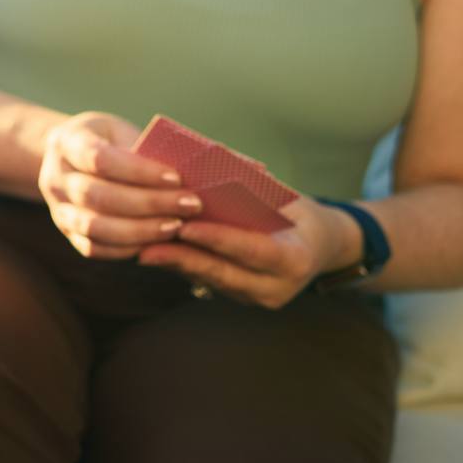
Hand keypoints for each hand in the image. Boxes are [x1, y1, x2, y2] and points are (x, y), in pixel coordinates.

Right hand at [38, 111, 199, 258]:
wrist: (73, 158)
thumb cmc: (110, 142)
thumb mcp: (121, 133)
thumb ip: (144, 152)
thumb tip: (189, 178)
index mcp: (67, 143)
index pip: (99, 159)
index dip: (139, 171)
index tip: (177, 178)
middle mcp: (55, 177)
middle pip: (98, 196)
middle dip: (149, 203)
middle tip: (189, 205)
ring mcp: (57, 208)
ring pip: (94, 227)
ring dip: (141, 230)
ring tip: (177, 226)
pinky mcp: (67, 233)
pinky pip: (94, 248)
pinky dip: (128, 248)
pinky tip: (156, 241)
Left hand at [137, 197, 360, 308]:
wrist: (319, 245)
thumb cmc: (297, 212)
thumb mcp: (285, 198)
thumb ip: (253, 188)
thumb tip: (213, 163)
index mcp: (295, 259)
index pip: (252, 250)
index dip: (217, 239)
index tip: (185, 227)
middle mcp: (278, 287)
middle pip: (224, 273)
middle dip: (183, 258)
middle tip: (147, 246)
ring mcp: (260, 298)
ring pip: (211, 280)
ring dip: (175, 264)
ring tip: (142, 249)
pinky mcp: (242, 299)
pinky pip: (209, 282)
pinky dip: (182, 267)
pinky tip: (155, 253)